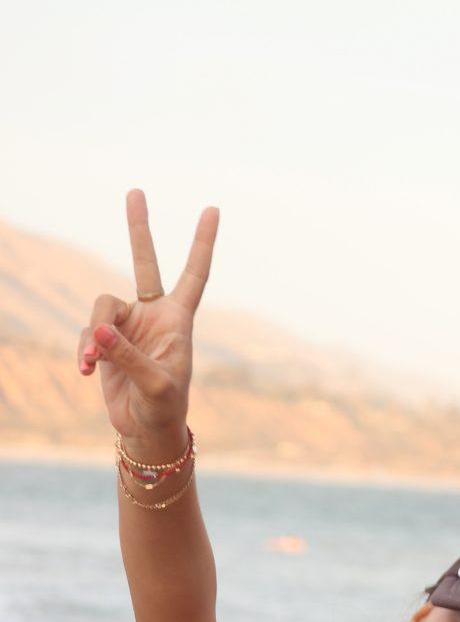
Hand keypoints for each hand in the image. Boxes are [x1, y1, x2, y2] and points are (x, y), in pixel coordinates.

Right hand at [78, 188, 218, 444]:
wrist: (146, 429)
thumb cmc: (164, 408)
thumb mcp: (154, 385)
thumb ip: (129, 357)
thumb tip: (98, 332)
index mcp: (178, 320)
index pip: (194, 275)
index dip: (202, 244)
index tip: (212, 209)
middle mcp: (153, 315)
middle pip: (145, 264)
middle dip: (139, 229)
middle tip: (136, 192)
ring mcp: (128, 326)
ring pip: (101, 310)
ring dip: (94, 335)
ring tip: (92, 363)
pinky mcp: (106, 342)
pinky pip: (88, 335)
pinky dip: (84, 350)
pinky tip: (86, 370)